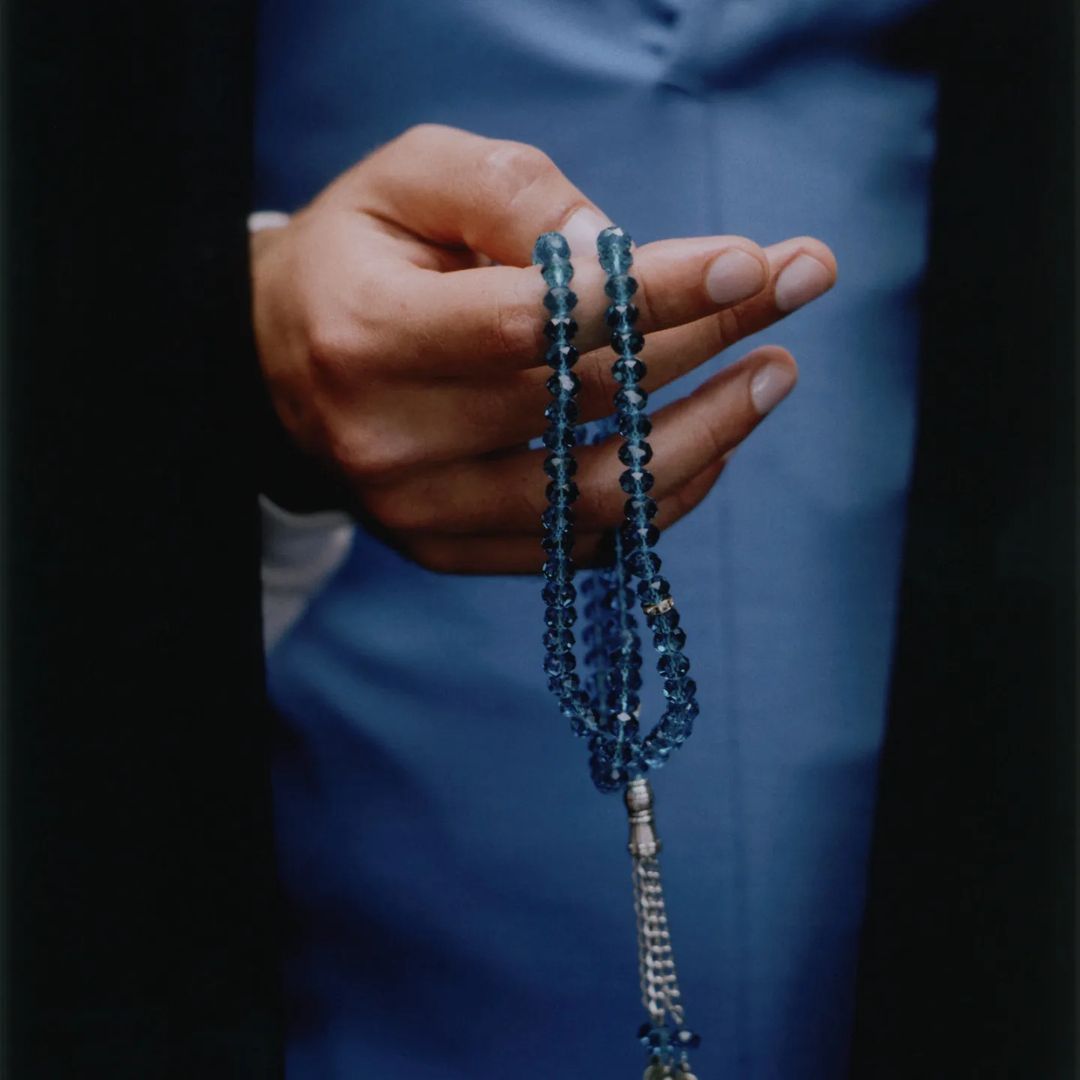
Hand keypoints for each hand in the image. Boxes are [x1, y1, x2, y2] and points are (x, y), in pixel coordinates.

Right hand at [251, 124, 835, 571]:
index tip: (750, 264)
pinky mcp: (445, 549)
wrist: (274, 364)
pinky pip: (577, 543)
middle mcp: (390, 439)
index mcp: (369, 334)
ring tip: (774, 374)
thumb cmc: (355, 257)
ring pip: (593, 492)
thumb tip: (616, 251)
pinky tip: (711, 445)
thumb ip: (506, 192)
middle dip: (704, 338)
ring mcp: (419, 510)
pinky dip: (658, 498)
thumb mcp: (407, 179)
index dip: (650, 296)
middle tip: (797, 285)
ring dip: (705, 437)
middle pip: (581, 399)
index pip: (533, 322)